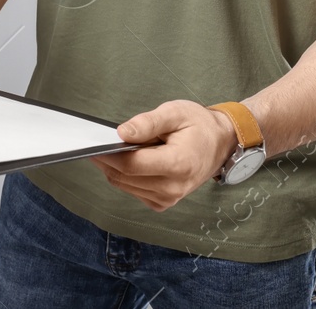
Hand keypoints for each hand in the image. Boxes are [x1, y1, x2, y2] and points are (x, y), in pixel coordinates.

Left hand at [89, 100, 238, 209]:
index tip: (94, 142)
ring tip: (118, 148)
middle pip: (124, 177)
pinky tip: (131, 160)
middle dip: (107, 160)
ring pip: (125, 186)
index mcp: (178, 165)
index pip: (131, 165)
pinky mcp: (163, 202)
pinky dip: (125, 176)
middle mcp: (173, 187)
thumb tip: (122, 133)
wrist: (220, 144)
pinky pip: (133, 191)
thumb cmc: (199, 126)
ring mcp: (168, 198)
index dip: (108, 154)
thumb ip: (147, 123)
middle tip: (99, 142)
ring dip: (114, 168)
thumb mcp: (174, 113)